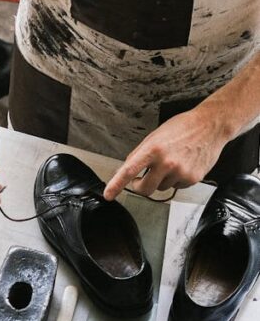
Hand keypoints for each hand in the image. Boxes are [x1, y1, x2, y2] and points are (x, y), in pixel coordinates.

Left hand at [103, 106, 228, 199]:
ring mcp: (180, 172)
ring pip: (162, 188)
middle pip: (145, 189)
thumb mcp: (155, 136)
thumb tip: (128, 170)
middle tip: (140, 180)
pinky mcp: (192, 179)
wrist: (211, 126)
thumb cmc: (183, 127)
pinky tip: (183, 165)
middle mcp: (166, 162)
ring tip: (171, 163)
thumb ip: (140, 153)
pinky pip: (177, 187)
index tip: (108, 194)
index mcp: (153, 149)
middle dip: (140, 187)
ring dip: (161, 180)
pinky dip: (176, 179)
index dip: (116, 185)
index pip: (129, 170)